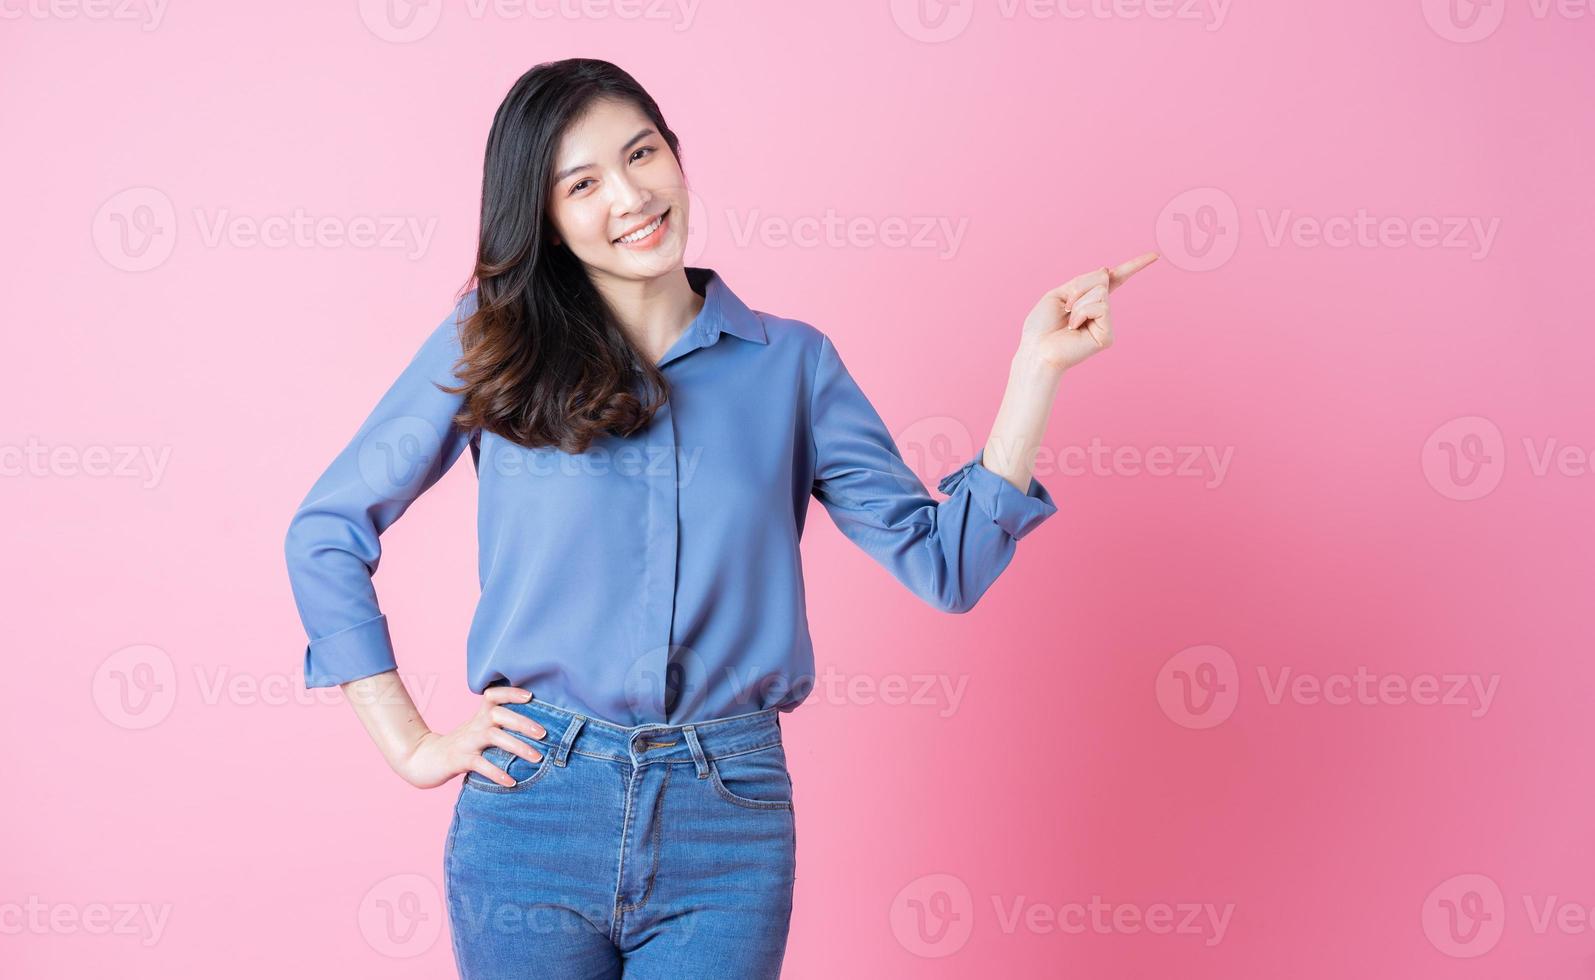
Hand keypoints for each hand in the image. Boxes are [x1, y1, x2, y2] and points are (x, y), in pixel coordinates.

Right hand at [392, 686, 548, 788]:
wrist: (425, 760)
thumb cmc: (462, 746)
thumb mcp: (479, 731)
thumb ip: (501, 727)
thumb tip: (537, 730)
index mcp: (480, 716)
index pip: (494, 695)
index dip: (511, 693)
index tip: (530, 696)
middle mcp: (474, 725)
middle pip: (499, 715)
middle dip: (523, 723)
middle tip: (544, 734)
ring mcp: (467, 742)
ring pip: (493, 737)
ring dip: (518, 747)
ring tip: (538, 758)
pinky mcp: (459, 760)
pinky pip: (480, 764)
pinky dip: (497, 773)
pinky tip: (511, 782)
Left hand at [1020, 251, 1158, 372]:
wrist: (1035, 350)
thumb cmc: (1041, 326)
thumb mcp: (1060, 293)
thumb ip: (1084, 281)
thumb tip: (1107, 271)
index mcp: (1089, 300)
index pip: (1115, 279)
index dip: (1134, 266)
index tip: (1154, 256)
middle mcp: (1100, 311)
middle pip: (1102, 279)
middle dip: (1079, 287)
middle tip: (1064, 307)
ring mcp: (1105, 323)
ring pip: (1101, 292)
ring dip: (1079, 301)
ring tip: (1068, 319)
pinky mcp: (1107, 336)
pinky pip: (1101, 307)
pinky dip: (1082, 312)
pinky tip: (1073, 327)